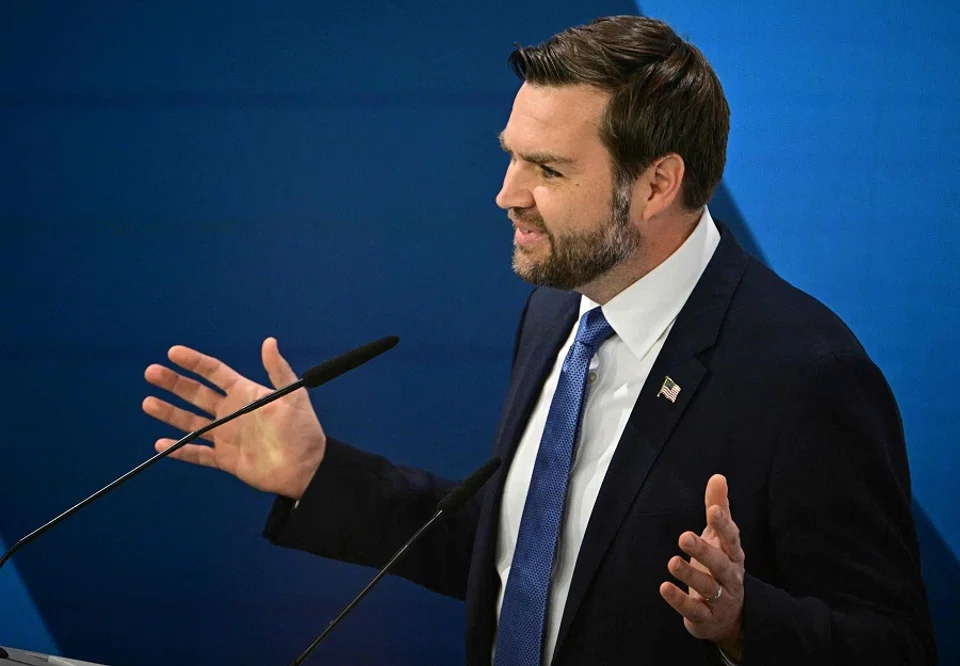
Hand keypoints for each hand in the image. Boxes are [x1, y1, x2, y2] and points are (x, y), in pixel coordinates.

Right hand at [142, 337, 325, 498]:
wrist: (306, 467)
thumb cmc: (303, 429)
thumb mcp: (293, 396)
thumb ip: (278, 370)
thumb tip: (269, 341)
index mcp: (245, 394)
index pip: (215, 373)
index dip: (194, 363)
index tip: (173, 353)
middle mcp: (231, 412)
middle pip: (196, 394)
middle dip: (174, 383)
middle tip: (151, 373)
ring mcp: (226, 436)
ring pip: (191, 422)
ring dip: (169, 413)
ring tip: (148, 403)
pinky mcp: (225, 459)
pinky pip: (197, 454)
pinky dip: (179, 450)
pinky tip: (160, 444)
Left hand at [660, 474, 744, 659]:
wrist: (732, 617)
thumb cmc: (721, 568)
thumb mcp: (720, 538)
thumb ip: (718, 508)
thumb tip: (718, 476)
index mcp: (733, 555)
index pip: (731, 538)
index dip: (723, 524)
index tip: (713, 510)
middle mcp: (731, 577)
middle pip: (721, 564)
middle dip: (704, 550)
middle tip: (684, 537)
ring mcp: (721, 600)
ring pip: (708, 587)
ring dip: (690, 575)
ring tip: (672, 562)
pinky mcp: (706, 619)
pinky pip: (694, 610)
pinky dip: (680, 600)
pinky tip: (664, 588)